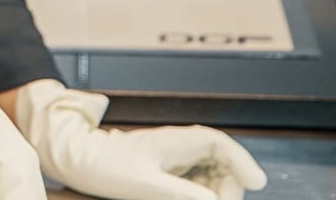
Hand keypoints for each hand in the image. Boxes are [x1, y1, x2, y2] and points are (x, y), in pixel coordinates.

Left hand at [14, 79, 267, 199]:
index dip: (243, 163)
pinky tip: (180, 196)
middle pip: (222, 164)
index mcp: (177, 141)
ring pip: (211, 175)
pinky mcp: (168, 169)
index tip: (258, 183)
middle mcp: (180, 145)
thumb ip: (183, 194)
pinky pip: (196, 182)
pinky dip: (198, 193)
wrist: (77, 159)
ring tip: (184, 196)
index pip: (221, 145)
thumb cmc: (105, 166)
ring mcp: (175, 157)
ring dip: (211, 192)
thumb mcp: (146, 185)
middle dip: (226, 187)